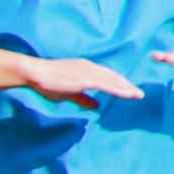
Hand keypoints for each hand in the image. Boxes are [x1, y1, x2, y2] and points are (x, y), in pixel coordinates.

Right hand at [12, 56, 143, 105]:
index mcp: (86, 68)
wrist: (35, 73)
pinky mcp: (85, 78)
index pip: (107, 76)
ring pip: (113, 80)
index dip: (119, 83)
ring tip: (138, 95)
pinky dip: (118, 90)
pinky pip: (106, 85)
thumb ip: (83, 98)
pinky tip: (127, 95)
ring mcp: (88, 71)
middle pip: (113, 77)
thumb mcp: (69, 92)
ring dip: (126, 88)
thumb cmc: (48, 82)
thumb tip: (96, 105)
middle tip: (138, 93)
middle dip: (127, 85)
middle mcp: (90, 67)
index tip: (129, 89)